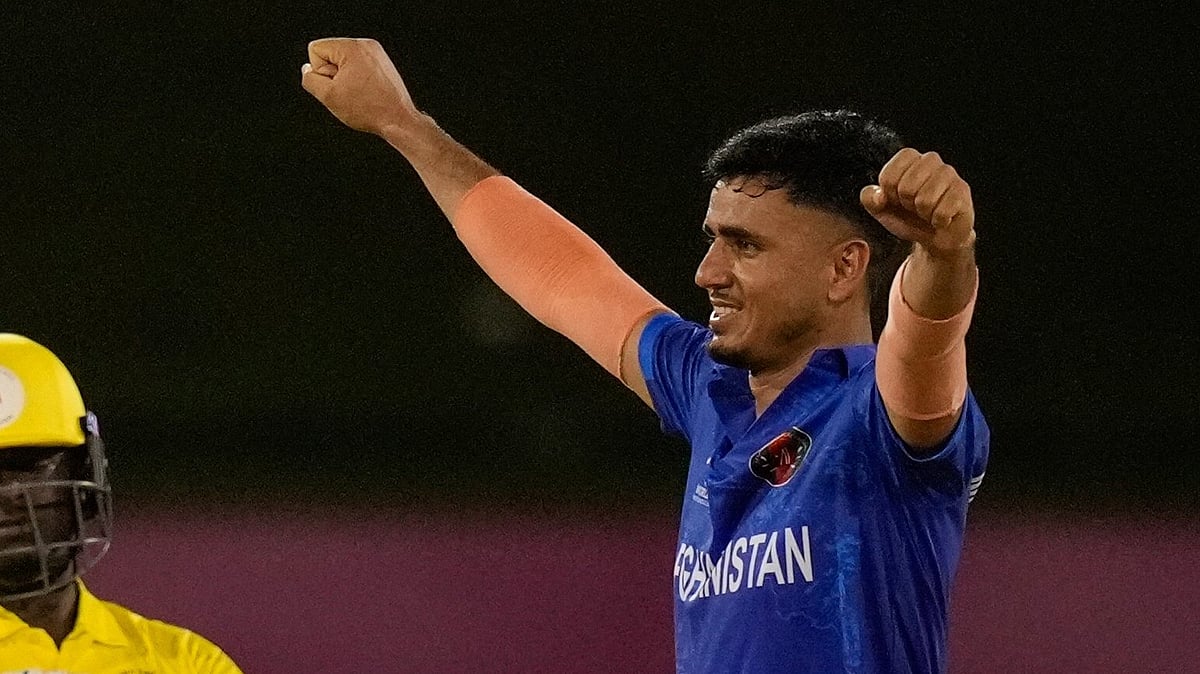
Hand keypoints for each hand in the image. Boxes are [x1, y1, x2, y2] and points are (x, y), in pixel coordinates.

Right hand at [301, 38, 419, 135]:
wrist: (398, 119)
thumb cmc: (370, 109)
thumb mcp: (328, 96)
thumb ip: (310, 80)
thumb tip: (308, 70)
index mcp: (352, 47)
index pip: (316, 49)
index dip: (320, 72)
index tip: (336, 85)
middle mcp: (366, 45)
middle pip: (329, 54)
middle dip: (333, 75)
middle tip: (349, 92)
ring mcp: (376, 53)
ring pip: (343, 62)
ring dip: (344, 79)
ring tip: (358, 94)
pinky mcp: (382, 63)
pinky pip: (357, 67)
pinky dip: (357, 80)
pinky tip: (366, 93)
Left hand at [859, 148, 975, 255]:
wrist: (935, 236)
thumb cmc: (909, 217)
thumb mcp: (881, 209)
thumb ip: (869, 198)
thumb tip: (879, 195)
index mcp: (908, 158)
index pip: (888, 176)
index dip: (889, 195)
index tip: (897, 200)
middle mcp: (930, 159)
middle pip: (906, 187)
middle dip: (907, 205)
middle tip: (915, 207)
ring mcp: (949, 174)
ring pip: (925, 200)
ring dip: (923, 214)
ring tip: (928, 211)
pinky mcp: (963, 190)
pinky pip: (942, 212)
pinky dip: (938, 221)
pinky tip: (941, 218)